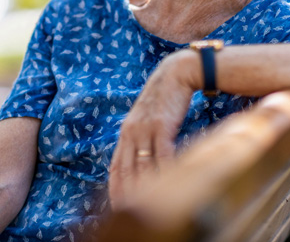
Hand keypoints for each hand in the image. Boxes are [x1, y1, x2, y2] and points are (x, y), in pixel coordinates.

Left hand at [109, 50, 199, 208]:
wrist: (174, 75)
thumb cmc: (163, 99)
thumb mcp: (145, 118)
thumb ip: (140, 137)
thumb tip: (142, 160)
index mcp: (125, 133)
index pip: (116, 167)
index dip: (115, 189)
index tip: (116, 208)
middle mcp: (131, 132)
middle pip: (127, 171)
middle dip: (128, 195)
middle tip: (130, 214)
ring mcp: (145, 129)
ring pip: (143, 166)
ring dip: (146, 188)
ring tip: (149, 209)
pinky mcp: (161, 126)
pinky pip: (162, 155)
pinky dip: (164, 171)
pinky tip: (169, 184)